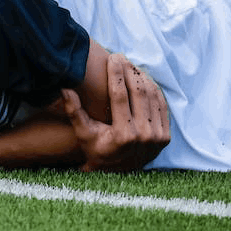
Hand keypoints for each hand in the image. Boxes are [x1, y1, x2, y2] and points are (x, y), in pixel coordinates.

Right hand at [60, 54, 169, 171]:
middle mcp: (144, 136)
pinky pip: (162, 105)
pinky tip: (143, 80)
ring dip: (142, 77)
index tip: (112, 58)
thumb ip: (74, 112)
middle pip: (139, 92)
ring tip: (130, 66)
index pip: (120, 96)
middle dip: (129, 71)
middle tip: (121, 57)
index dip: (116, 74)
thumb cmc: (97, 150)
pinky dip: (153, 90)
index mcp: (123, 135)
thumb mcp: (83, 134)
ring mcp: (158, 136)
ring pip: (152, 96)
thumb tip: (64, 88)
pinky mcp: (166, 136)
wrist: (119, 172)